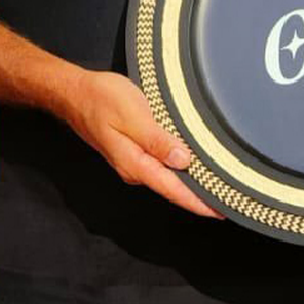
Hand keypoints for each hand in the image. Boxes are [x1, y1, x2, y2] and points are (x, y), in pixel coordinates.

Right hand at [60, 70, 220, 218]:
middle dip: (199, 197)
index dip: (198, 202)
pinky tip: (193, 165)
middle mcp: (135, 168)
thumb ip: (157, 140)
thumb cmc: (101, 99)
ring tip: (217, 186)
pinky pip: (161, 166)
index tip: (220, 211)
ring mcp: (134, 161)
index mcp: (135, 164)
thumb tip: (182, 161)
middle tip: (228, 200)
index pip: (173, 190)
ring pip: (168, 177)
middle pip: (173, 188)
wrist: (74, 93)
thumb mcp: (133, 115)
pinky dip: (179, 169)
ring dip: (191, 183)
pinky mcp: (134, 150)